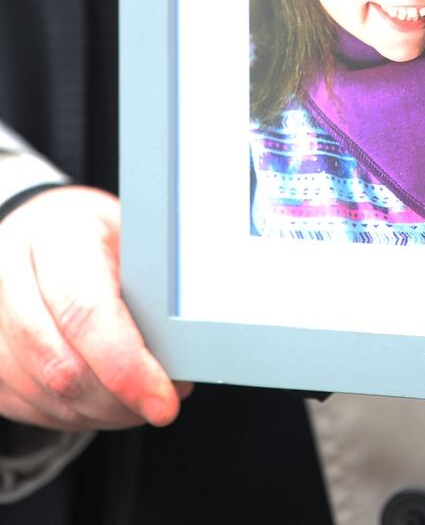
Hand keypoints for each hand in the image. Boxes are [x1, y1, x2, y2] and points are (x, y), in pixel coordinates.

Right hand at [0, 186, 190, 430]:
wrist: (38, 230)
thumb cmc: (92, 233)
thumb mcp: (131, 232)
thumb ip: (153, 282)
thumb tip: (187, 342)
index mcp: (54, 237)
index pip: (84, 312)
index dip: (126, 364)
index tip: (164, 397)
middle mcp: (9, 279)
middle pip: (63, 367)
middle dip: (122, 398)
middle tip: (165, 398)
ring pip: (49, 397)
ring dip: (106, 410)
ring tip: (142, 394)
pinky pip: (35, 410)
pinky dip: (80, 414)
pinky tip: (108, 396)